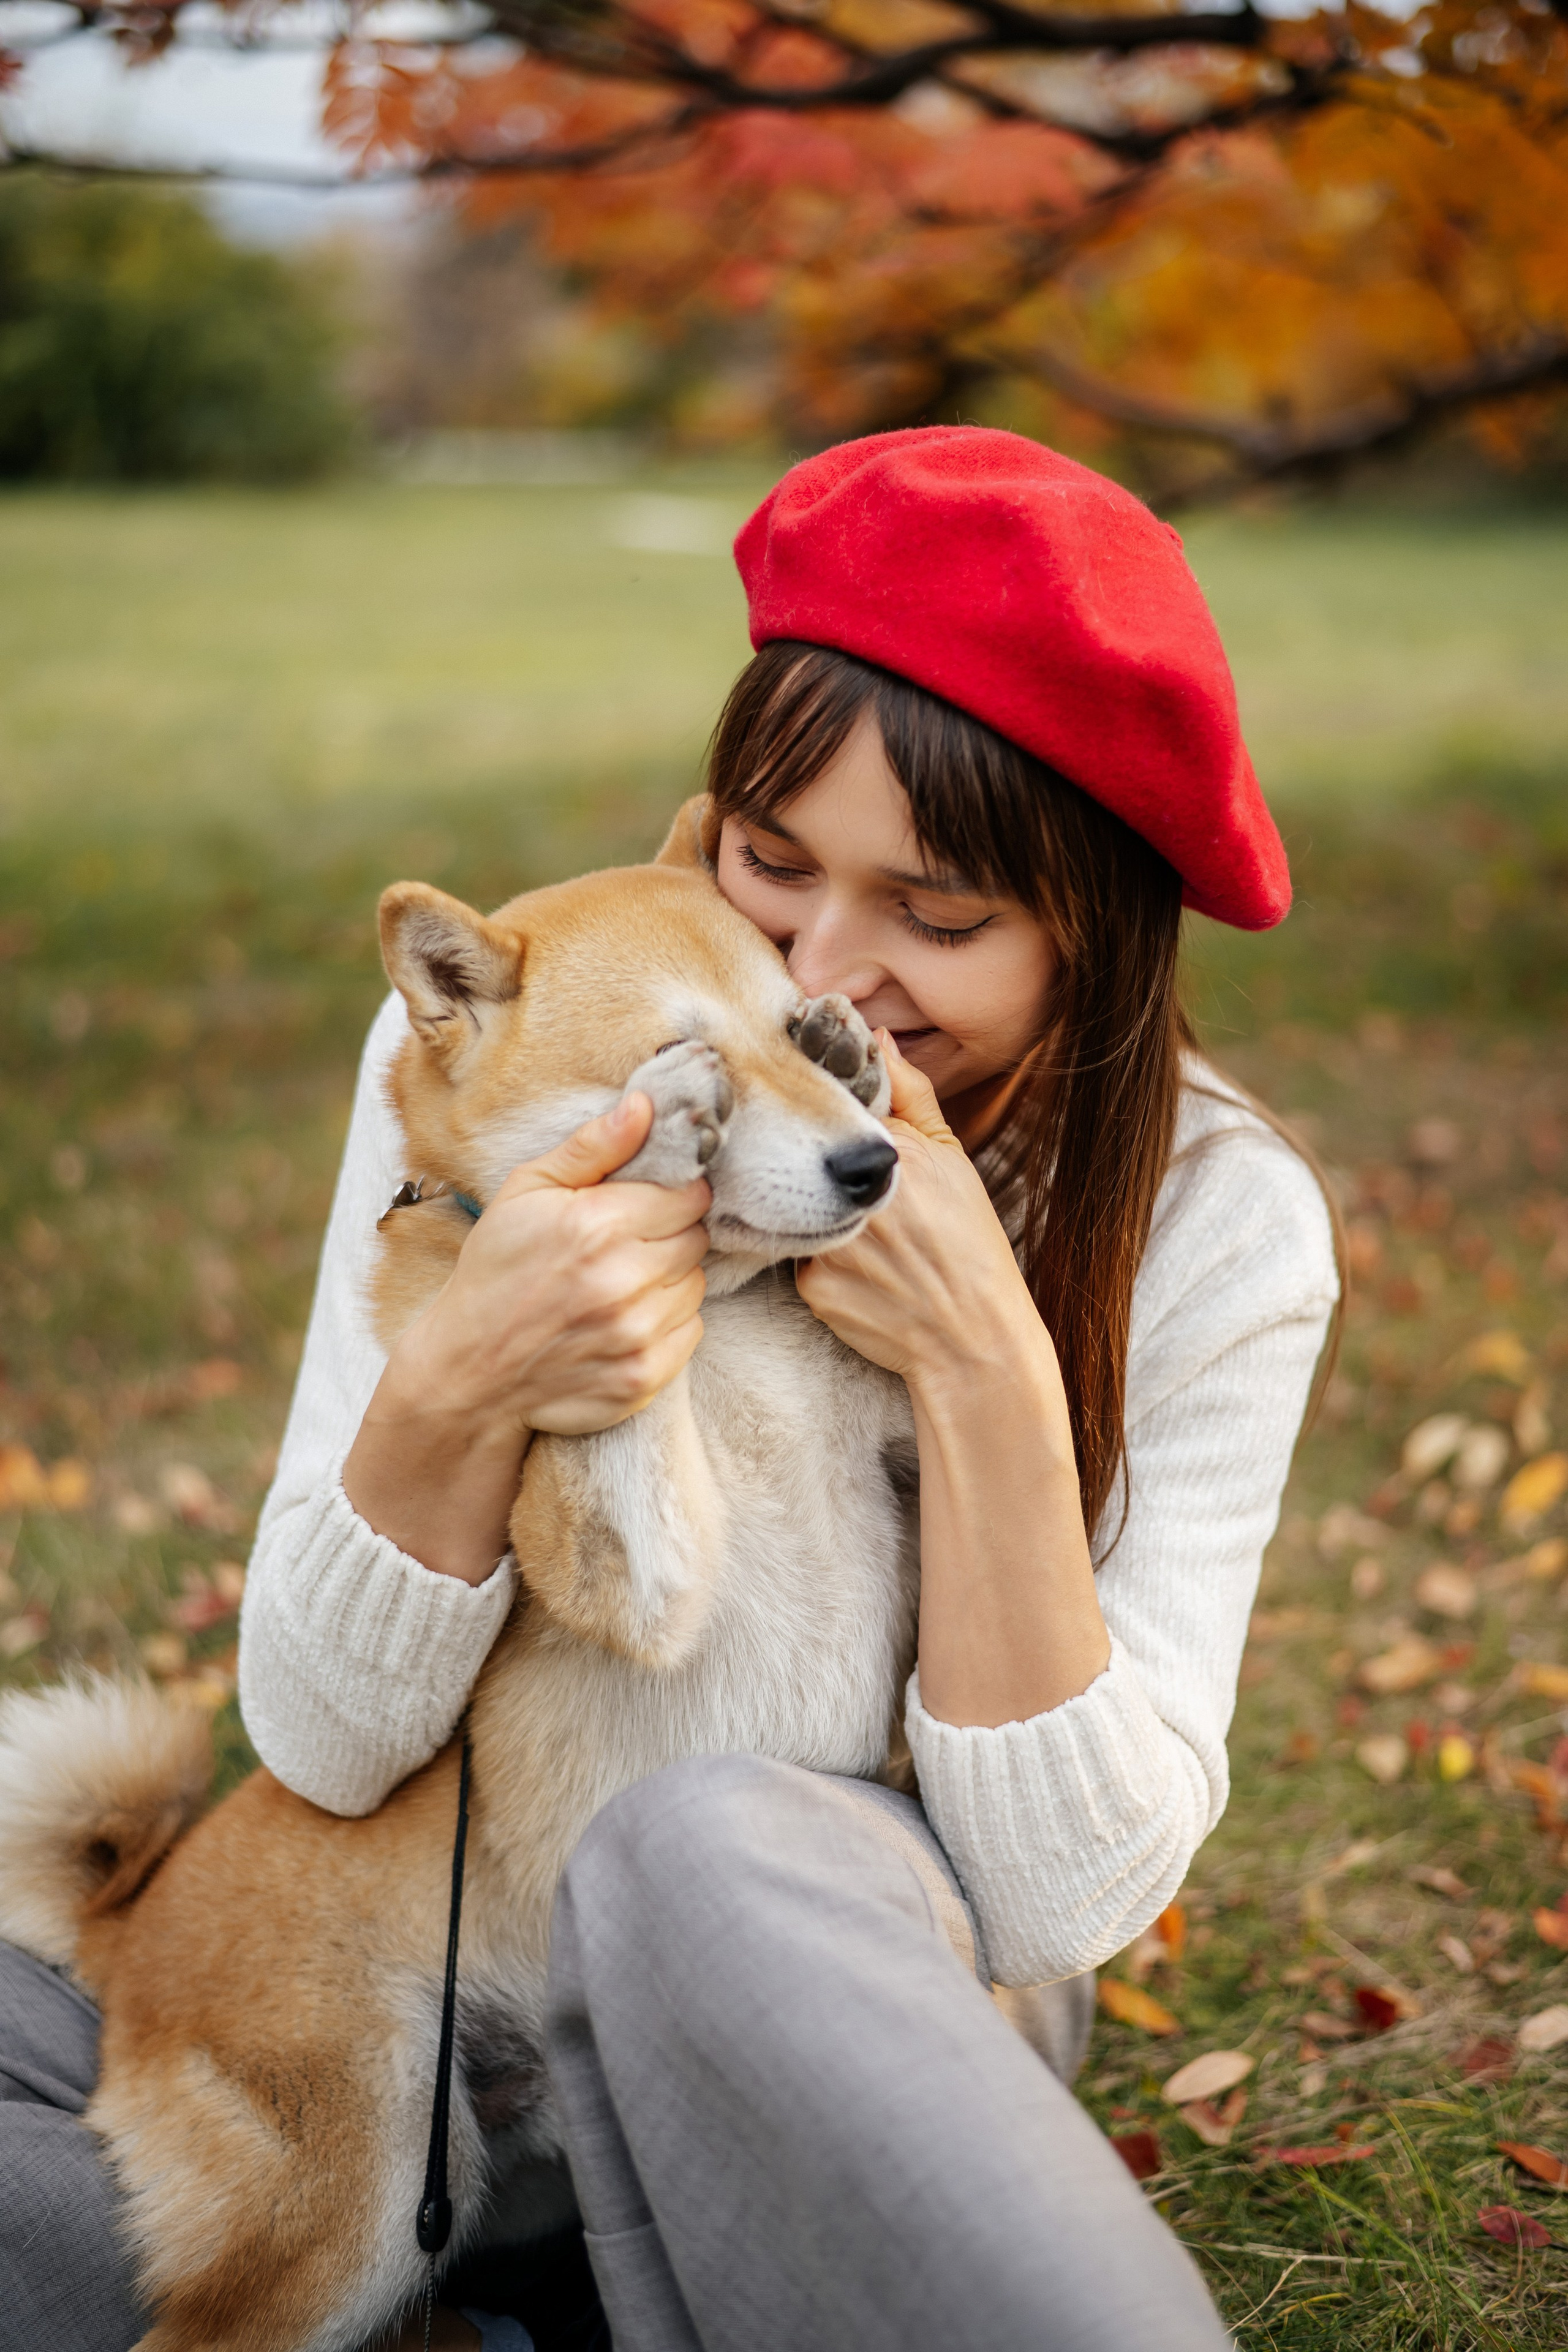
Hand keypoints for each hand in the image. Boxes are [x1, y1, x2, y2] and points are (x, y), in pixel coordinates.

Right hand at [397, 1092, 710, 1438]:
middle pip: (696, 1240)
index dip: (672, 1194)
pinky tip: (623, 1320)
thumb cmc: (496, 1271)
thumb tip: (646, 1106)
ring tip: (619, 1284)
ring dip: (668, 1281)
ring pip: (695, 1286)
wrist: (469, 1369)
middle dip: (669, 1236)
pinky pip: (691, 1332)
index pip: (689, 1196)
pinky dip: (667, 1324)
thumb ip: (592, 1147)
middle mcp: (622, 1280)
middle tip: (625, 1246)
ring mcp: (635, 1333)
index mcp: (596, 1224)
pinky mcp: (643, 1377)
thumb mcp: (526, 1191)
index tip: (647, 1203)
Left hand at [796, 1036, 1060, 1421]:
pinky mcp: (812, 1285)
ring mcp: (830, 1241)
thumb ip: (913, 1096)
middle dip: (812, 1168)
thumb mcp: (954, 1161)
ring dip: (813, 1217)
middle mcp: (856, 1194)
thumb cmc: (971, 1247)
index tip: (824, 1122)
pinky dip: (822, 1266)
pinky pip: (800, 1260)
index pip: (834, 1108)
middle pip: (805, 1160)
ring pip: (795, 1210)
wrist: (972, 1339)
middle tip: (864, 1200)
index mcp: (893, 1153)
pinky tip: (859, 1278)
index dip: (826, 1115)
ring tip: (869, 1244)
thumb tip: (878, 1039)